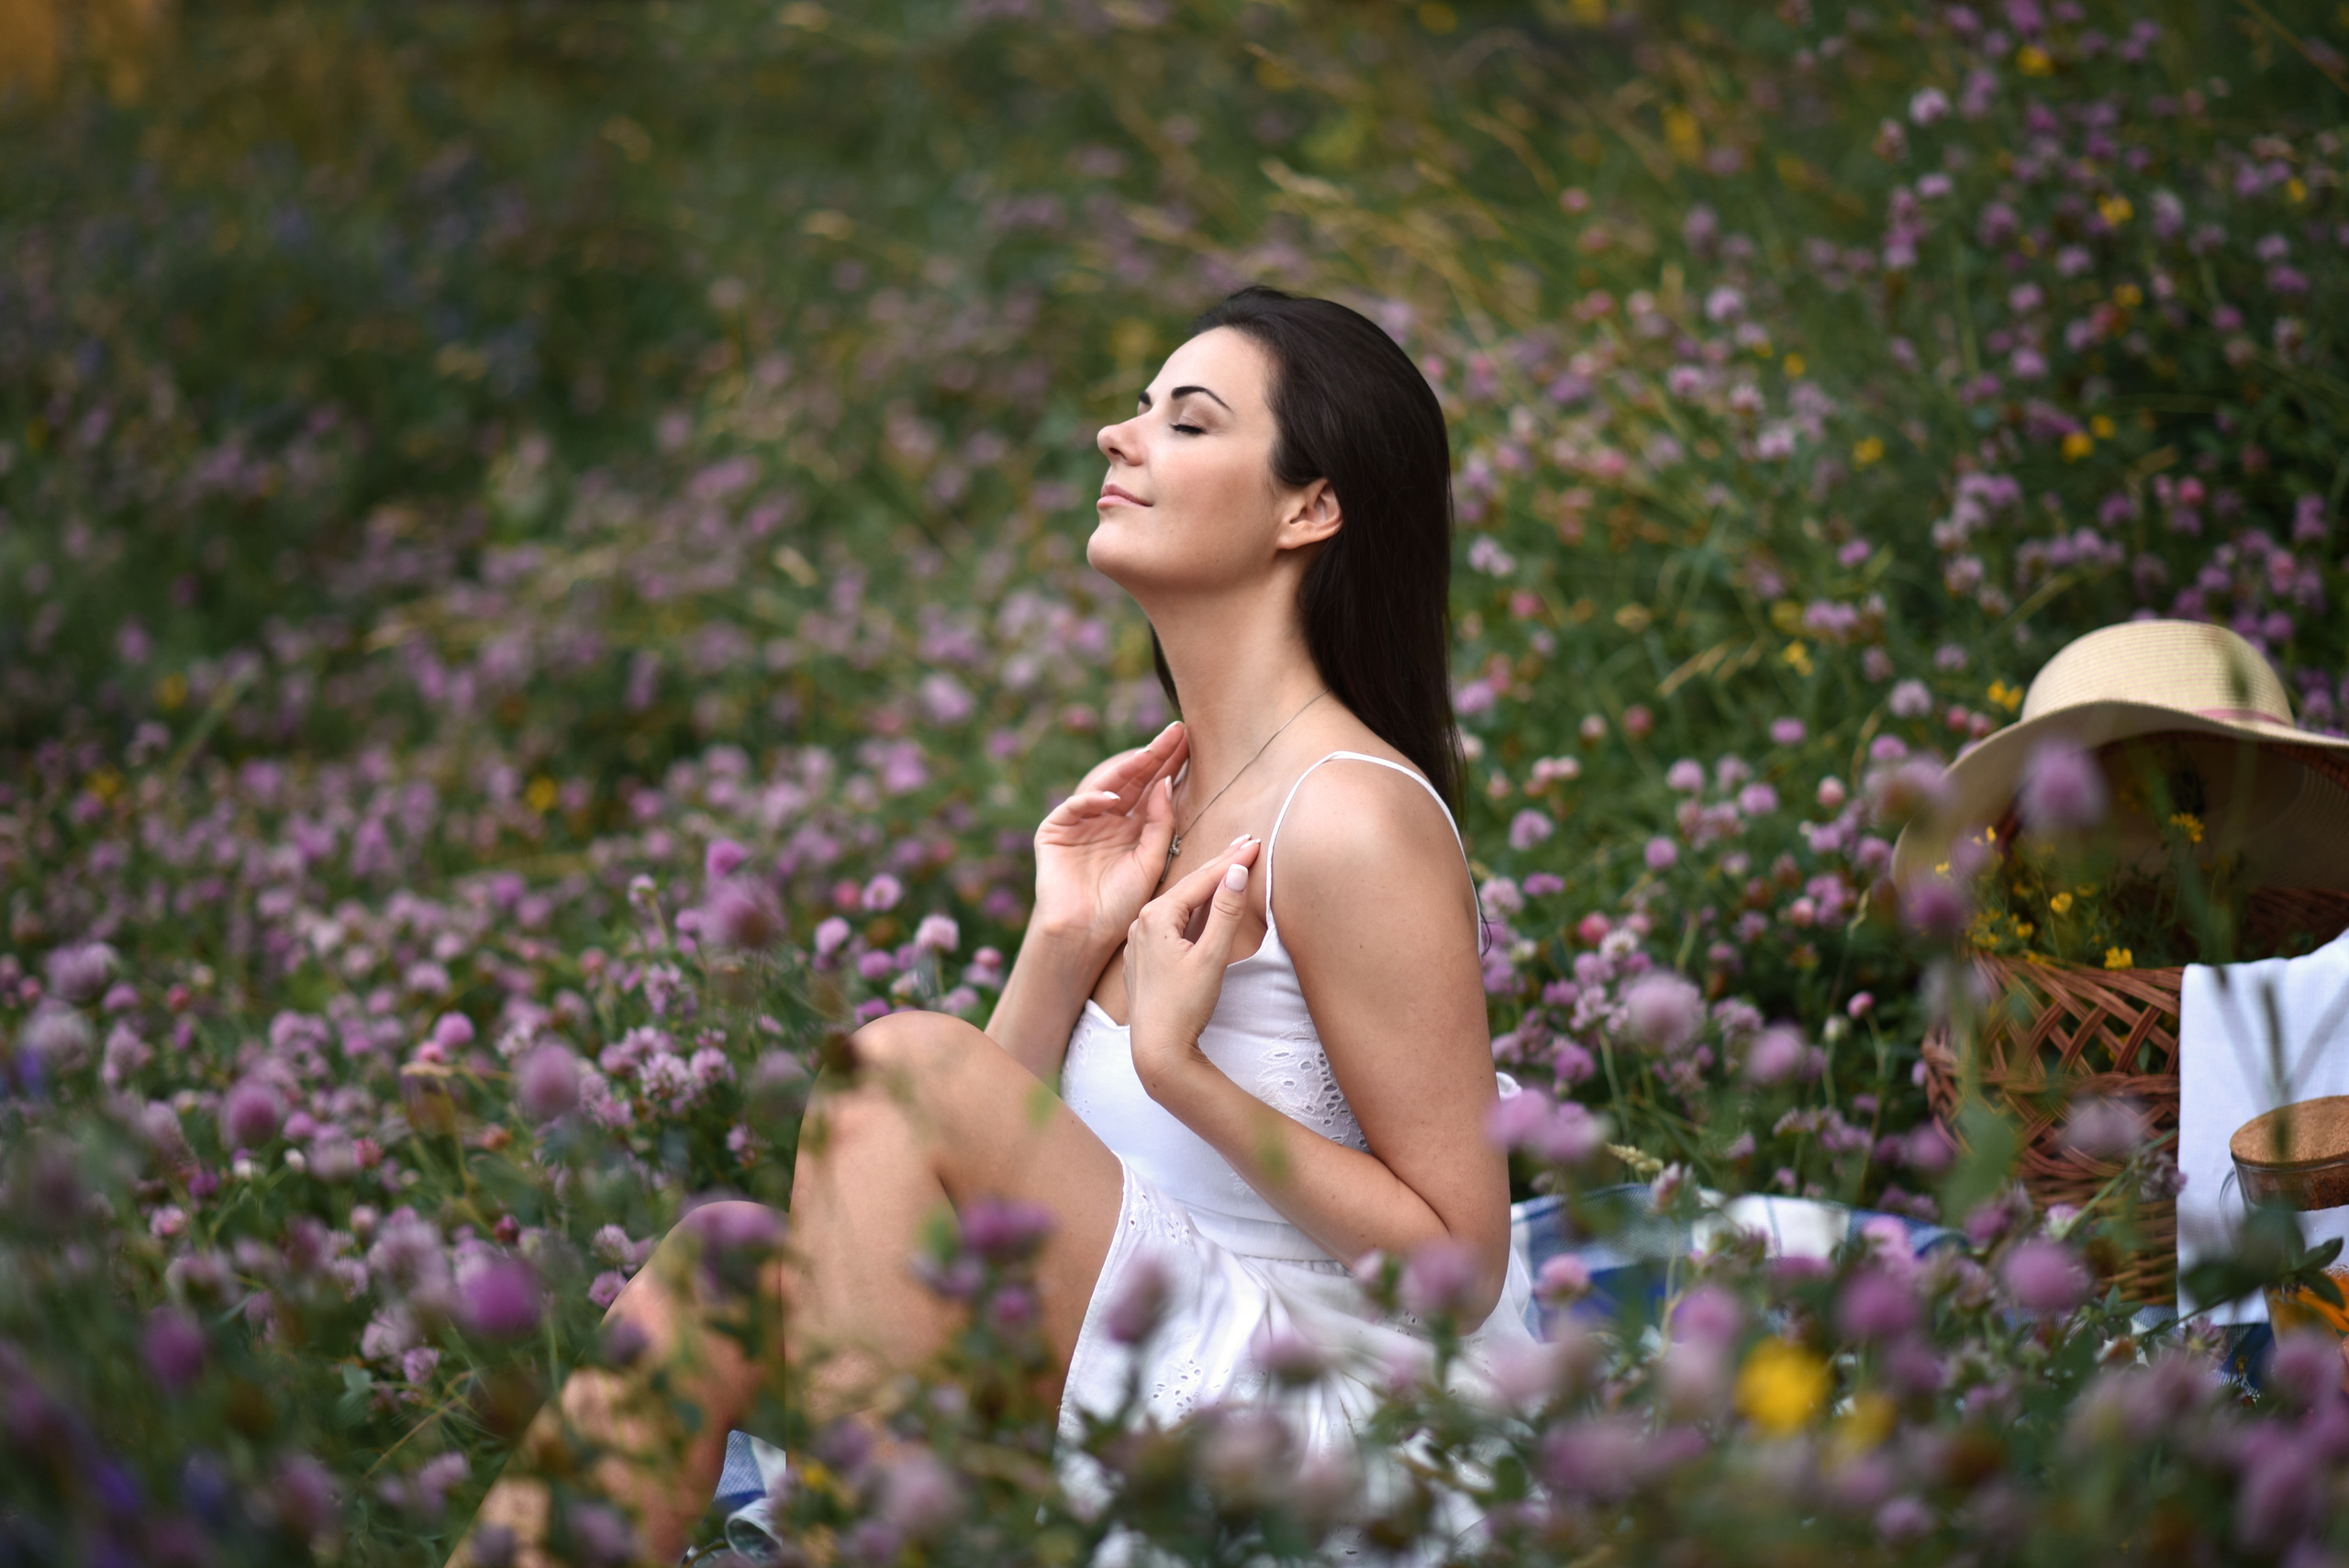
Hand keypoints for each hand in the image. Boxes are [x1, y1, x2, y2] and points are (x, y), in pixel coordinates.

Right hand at [1030, 722, 1189, 954]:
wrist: (1085, 934)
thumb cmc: (1121, 905)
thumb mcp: (1151, 861)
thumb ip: (1160, 824)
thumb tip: (1166, 783)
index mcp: (1133, 827)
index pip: (1155, 788)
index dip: (1172, 765)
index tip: (1192, 743)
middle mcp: (1108, 819)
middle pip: (1135, 780)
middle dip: (1155, 756)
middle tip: (1178, 731)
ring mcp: (1081, 822)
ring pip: (1107, 787)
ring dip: (1127, 768)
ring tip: (1150, 753)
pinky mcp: (1055, 830)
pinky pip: (1075, 808)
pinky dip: (1093, 800)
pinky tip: (1114, 798)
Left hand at [1123, 837, 1262, 1099]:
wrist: (1157, 1049)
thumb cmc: (1184, 1005)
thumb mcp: (1211, 956)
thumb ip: (1226, 913)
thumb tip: (1237, 872)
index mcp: (1156, 916)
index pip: (1201, 880)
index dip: (1231, 861)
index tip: (1254, 842)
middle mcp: (1141, 922)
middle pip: (1188, 887)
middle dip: (1218, 867)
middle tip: (1244, 845)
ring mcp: (1139, 940)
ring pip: (1178, 904)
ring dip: (1205, 887)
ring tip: (1228, 868)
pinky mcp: (1143, 957)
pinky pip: (1170, 922)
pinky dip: (1191, 909)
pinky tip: (1202, 905)